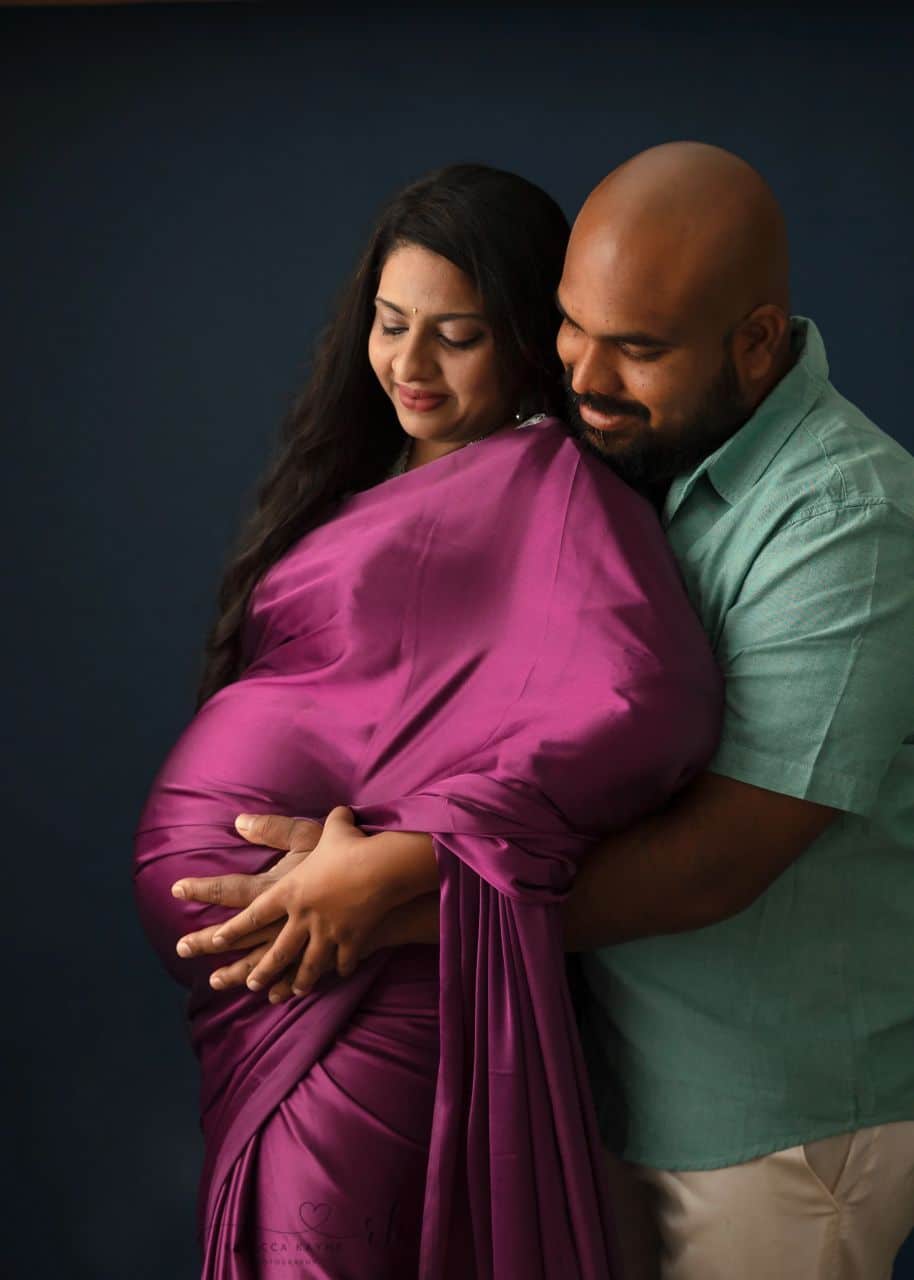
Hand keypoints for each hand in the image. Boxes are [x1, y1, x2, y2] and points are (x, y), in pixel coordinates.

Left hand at [190, 807, 401, 998]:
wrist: (383, 867)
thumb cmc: (350, 844)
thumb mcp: (313, 830)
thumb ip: (276, 826)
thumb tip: (240, 819)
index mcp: (289, 890)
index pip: (253, 913)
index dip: (232, 929)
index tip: (216, 941)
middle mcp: (302, 917)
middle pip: (274, 950)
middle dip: (258, 969)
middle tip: (247, 983)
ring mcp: (327, 933)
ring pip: (306, 965)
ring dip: (296, 982)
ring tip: (287, 994)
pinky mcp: (351, 941)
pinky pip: (342, 961)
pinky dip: (339, 969)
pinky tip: (337, 975)